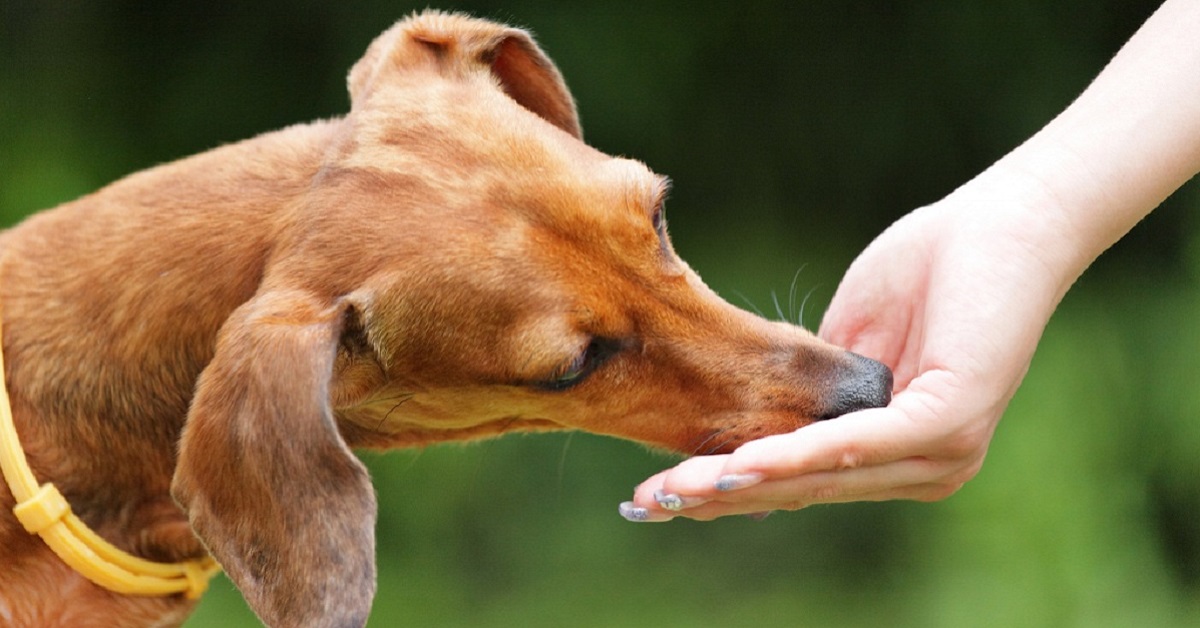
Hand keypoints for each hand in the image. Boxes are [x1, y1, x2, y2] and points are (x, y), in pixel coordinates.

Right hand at [621, 187, 1067, 520]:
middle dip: (715, 498)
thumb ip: (808, 390)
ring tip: (673, 491)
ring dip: (740, 484)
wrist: (1003, 223)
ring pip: (819, 479)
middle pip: (799, 491)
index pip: (797, 480)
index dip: (724, 487)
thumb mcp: (847, 340)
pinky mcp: (948, 423)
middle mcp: (920, 469)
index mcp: (896, 452)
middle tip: (643, 505)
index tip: (655, 494)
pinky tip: (739, 462)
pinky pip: (856, 447)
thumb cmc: (931, 270)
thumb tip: (752, 423)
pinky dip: (794, 456)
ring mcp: (940, 454)